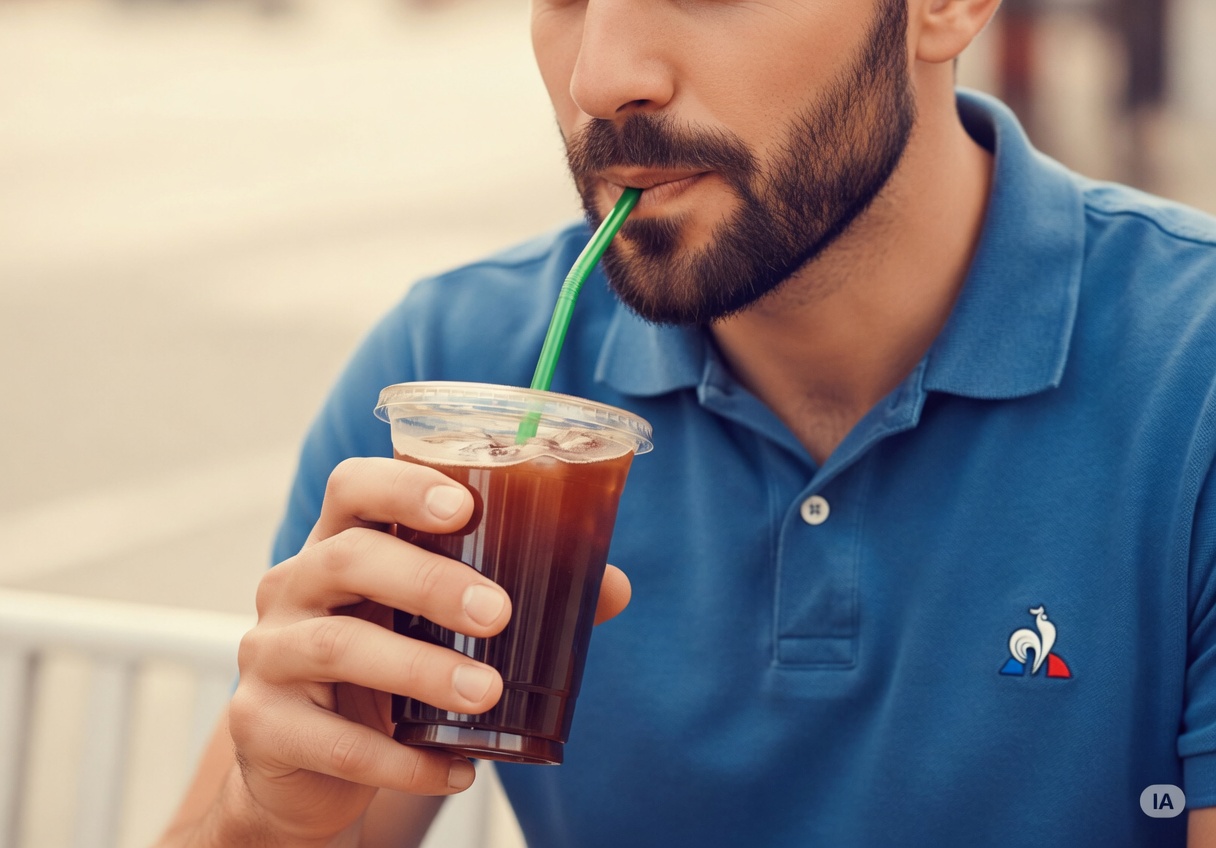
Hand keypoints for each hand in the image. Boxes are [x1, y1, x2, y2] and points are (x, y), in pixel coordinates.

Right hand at [223, 456, 630, 844]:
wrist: (306, 766)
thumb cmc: (385, 670)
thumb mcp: (434, 625)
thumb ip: (513, 596)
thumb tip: (612, 587)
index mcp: (339, 545)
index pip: (352, 488)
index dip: (401, 485)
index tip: (463, 508)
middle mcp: (293, 587)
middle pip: (347, 558)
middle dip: (428, 580)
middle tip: (498, 613)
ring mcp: (268, 656)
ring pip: (339, 647)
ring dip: (422, 670)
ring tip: (488, 694)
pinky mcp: (261, 726)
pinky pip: (334, 742)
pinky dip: (403, 760)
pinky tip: (459, 769)